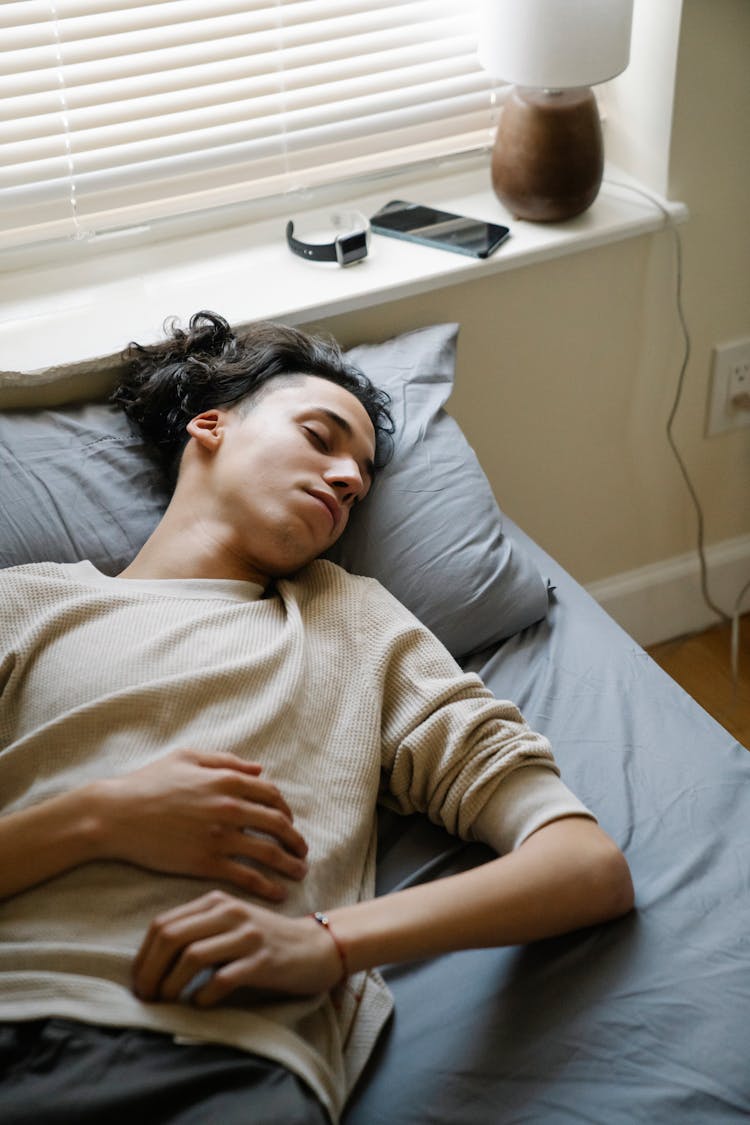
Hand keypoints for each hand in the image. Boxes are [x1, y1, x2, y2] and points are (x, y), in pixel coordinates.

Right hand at [94, 748, 307, 900]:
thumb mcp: (187, 758)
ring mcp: (219, 836)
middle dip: (296, 840)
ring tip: (300, 873)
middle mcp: (229, 807)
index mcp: (226, 779)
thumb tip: (259, 769)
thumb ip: (226, 762)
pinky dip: (267, 886)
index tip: (288, 823)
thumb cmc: (148, 783)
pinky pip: (247, 876)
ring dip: (290, 864)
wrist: (115, 815)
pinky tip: (278, 893)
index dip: (285, 809)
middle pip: (278, 824)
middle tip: (302, 852)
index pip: (271, 795)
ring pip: (268, 852)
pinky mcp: (205, 863)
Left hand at [132, 890, 340, 1004]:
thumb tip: (151, 965)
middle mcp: (229, 913)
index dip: (143, 957)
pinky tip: (200, 1004)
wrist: (317, 947)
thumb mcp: (229, 926)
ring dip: (171, 986)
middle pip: (171, 938)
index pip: (163, 924)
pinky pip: (222, 978)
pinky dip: (204, 995)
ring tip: (168, 1003)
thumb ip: (197, 932)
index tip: (139, 983)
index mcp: (216, 902)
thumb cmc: (265, 941)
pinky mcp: (263, 960)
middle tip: (146, 999)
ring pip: (192, 956)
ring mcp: (247, 935)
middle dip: (150, 972)